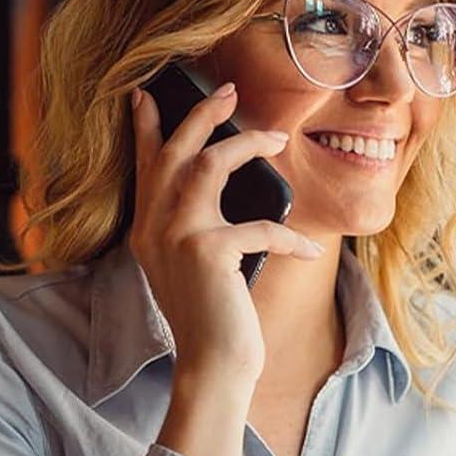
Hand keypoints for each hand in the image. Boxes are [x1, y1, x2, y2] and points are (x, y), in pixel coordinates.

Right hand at [127, 79, 321, 391]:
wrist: (212, 366)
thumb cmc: (213, 318)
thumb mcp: (194, 266)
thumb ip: (195, 229)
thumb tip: (220, 185)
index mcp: (147, 229)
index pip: (145, 166)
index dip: (148, 128)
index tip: (147, 94)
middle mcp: (154, 228)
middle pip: (174, 151)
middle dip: (202, 114)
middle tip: (229, 90)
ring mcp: (177, 237)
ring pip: (209, 166)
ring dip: (247, 146)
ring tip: (277, 140)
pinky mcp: (208, 252)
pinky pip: (258, 226)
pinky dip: (290, 237)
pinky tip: (310, 250)